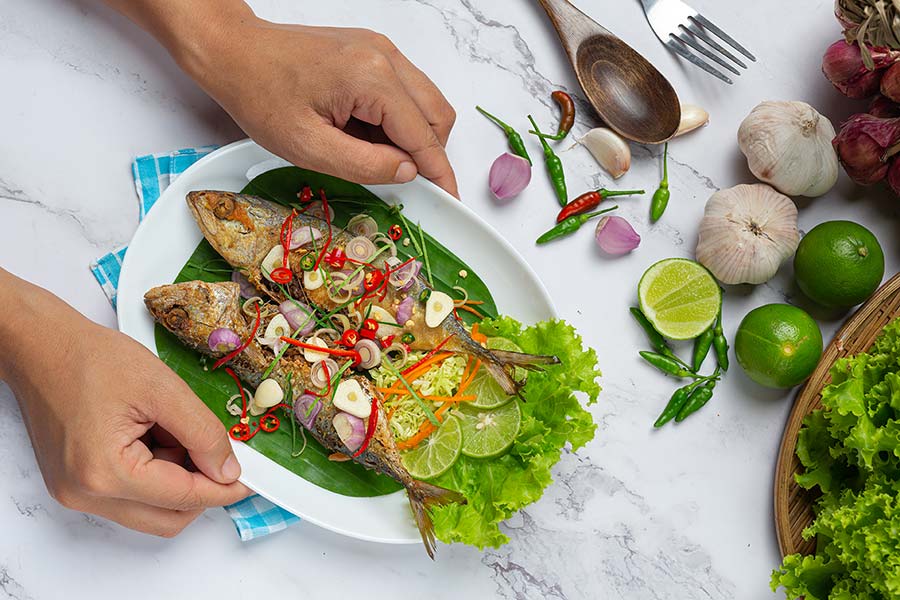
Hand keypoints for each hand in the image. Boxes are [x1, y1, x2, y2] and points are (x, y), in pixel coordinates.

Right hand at [1, 272, 249, 536]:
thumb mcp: (163, 389)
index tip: (251, 479)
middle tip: (219, 452)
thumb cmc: (91, 359)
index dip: (224, 488)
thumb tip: (229, 470)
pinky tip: (155, 435)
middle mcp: (86, 494)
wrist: (44, 347)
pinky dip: (155, 474)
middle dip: (201, 488)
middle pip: (167, 519)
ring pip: (151, 510)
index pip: (183, 498)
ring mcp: (77, 493)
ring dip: (177, 479)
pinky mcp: (77, 484)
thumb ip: (203, 433)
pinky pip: (131, 496)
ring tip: (173, 430)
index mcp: (105, 472)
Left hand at [185, 16, 458, 195]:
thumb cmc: (260, 95)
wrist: (234, 52)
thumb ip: (364, 164)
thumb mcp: (308, 146)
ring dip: (412, 136)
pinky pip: (404, 91)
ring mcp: (380, 50)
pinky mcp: (372, 52)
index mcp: (371, 78)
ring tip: (373, 155)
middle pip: (436, 114)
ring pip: (425, 102)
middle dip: (428, 153)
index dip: (440, 173)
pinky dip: (396, 119)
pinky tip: (364, 133)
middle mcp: (384, 57)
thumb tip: (408, 172)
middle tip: (402, 181)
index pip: (425, 134)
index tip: (451, 200)